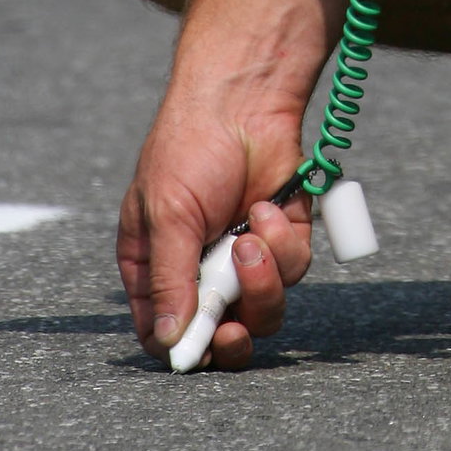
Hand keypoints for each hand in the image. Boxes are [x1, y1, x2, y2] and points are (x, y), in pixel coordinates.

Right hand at [118, 91, 311, 369]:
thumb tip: (169, 341)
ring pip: (264, 310)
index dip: (183, 349)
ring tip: (249, 238)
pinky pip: (293, 269)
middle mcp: (202, 270)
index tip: (201, 346)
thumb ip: (169, 279)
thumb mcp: (166, 216)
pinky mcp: (284, 239)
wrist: (245, 100)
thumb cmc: (189, 150)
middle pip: (222, 336)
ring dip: (260, 283)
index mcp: (157, 268)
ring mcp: (245, 258)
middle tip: (234, 326)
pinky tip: (266, 208)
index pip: (165, 333)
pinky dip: (282, 244)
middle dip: (233, 336)